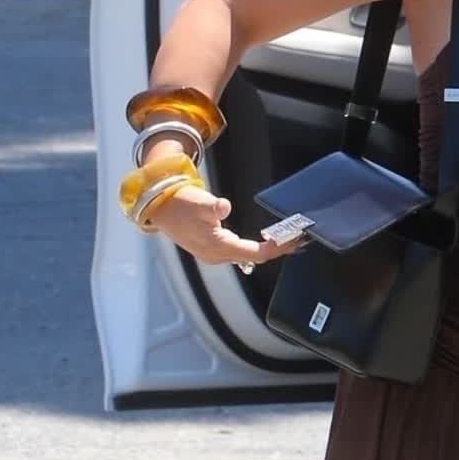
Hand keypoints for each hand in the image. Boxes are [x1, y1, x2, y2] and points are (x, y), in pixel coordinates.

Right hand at [145, 183, 303, 266]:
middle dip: (279, 250)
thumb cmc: (179, 203)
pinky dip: (258, 248)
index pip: (255, 253)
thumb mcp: (198, 201)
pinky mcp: (213, 250)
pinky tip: (268, 241)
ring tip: (289, 240)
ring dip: (270, 250)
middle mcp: (217, 256)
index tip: (293, 239)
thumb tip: (224, 207)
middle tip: (299, 239)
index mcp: (217, 247)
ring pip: (249, 256)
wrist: (159, 208)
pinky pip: (241, 252)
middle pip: (256, 257)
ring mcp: (214, 254)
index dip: (276, 248)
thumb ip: (213, 207)